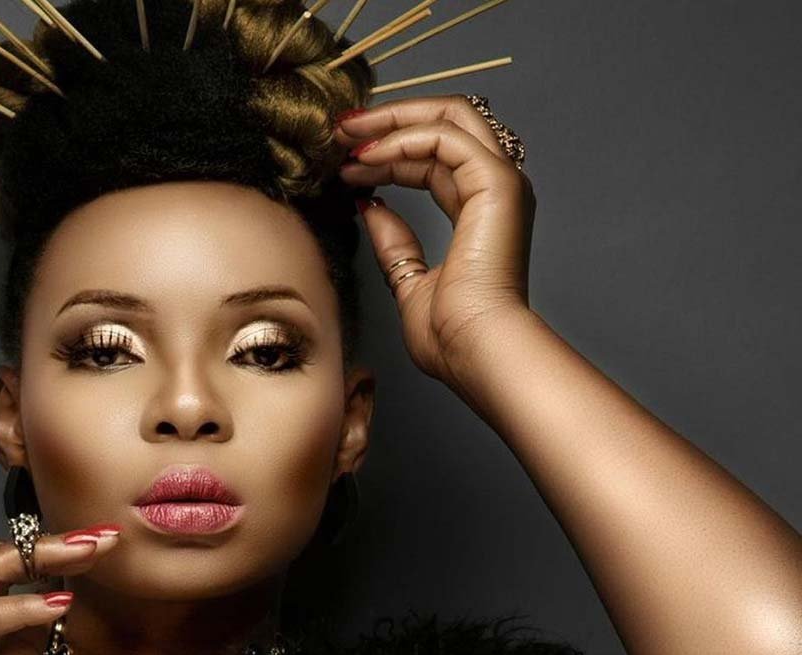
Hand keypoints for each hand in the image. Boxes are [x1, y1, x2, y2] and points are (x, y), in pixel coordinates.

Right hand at [0, 525, 120, 654]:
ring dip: (44, 556)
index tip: (96, 545)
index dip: (49, 551)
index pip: (0, 569)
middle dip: (51, 541)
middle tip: (100, 536)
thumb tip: (49, 605)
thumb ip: (19, 647)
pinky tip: (59, 603)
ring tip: (89, 554)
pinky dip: (24, 607)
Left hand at [334, 94, 536, 386]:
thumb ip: (395, 244)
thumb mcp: (409, 281)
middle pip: (445, 122)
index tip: (342, 159)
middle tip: (339, 131)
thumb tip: (371, 208)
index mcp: (480, 212)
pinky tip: (366, 158)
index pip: (433, 158)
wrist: (475, 352)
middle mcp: (495, 190)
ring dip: (390, 121)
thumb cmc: (451, 336)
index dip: (387, 150)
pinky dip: (402, 138)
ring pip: (449, 116)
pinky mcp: (497, 184)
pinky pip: (446, 137)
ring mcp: (501, 183)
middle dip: (388, 119)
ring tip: (344, 137)